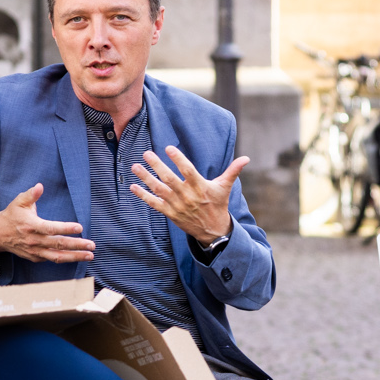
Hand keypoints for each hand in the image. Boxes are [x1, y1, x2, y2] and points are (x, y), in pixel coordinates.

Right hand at [0, 183, 95, 263]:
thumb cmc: (12, 215)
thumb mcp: (19, 202)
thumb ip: (30, 195)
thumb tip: (40, 186)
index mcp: (31, 225)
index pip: (51, 228)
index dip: (65, 228)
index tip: (80, 227)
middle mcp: (34, 240)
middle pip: (58, 244)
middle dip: (77, 246)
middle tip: (92, 245)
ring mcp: (35, 251)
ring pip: (57, 257)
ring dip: (75, 257)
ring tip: (89, 255)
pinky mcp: (35, 258)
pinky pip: (52, 259)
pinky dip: (65, 259)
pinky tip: (77, 256)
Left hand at [130, 146, 247, 243]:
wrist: (213, 231)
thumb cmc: (217, 205)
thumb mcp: (224, 187)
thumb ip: (232, 171)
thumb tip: (246, 158)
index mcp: (200, 187)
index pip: (188, 171)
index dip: (178, 160)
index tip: (169, 148)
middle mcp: (187, 196)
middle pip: (169, 179)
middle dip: (157, 166)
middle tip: (146, 153)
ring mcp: (177, 205)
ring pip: (159, 190)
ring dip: (146, 178)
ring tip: (135, 167)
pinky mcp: (170, 214)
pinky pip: (154, 204)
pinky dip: (143, 196)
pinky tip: (133, 186)